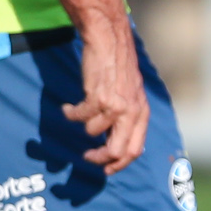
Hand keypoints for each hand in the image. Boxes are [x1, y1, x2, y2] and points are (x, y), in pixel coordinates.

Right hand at [65, 19, 148, 173]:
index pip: (134, 150)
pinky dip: (70, 113)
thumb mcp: (132, 95)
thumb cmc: (119, 67)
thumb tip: (117, 144)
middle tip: (87, 157)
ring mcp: (115, 106)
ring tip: (78, 112)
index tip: (106, 170)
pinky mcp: (98, 97)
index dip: (119, 164)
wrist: (110, 40)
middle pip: (116, 151)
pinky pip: (79, 116)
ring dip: (82, 124)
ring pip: (92, 132)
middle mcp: (132, 112)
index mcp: (142, 113)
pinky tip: (68, 107)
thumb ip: (128, 117)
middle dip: (99, 159)